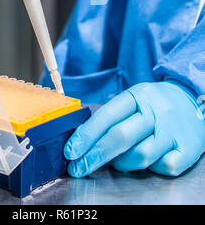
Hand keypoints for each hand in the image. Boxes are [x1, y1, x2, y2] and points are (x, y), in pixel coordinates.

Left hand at [64, 81, 204, 176]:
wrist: (194, 99)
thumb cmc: (156, 103)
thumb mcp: (135, 98)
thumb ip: (113, 116)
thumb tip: (83, 139)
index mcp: (139, 95)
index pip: (107, 115)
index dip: (86, 135)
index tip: (71, 151)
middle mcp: (157, 110)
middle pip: (121, 136)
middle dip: (95, 155)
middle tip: (79, 167)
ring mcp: (173, 130)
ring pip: (140, 155)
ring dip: (122, 163)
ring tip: (118, 162)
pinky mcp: (188, 148)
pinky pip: (164, 166)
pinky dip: (152, 168)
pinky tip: (147, 162)